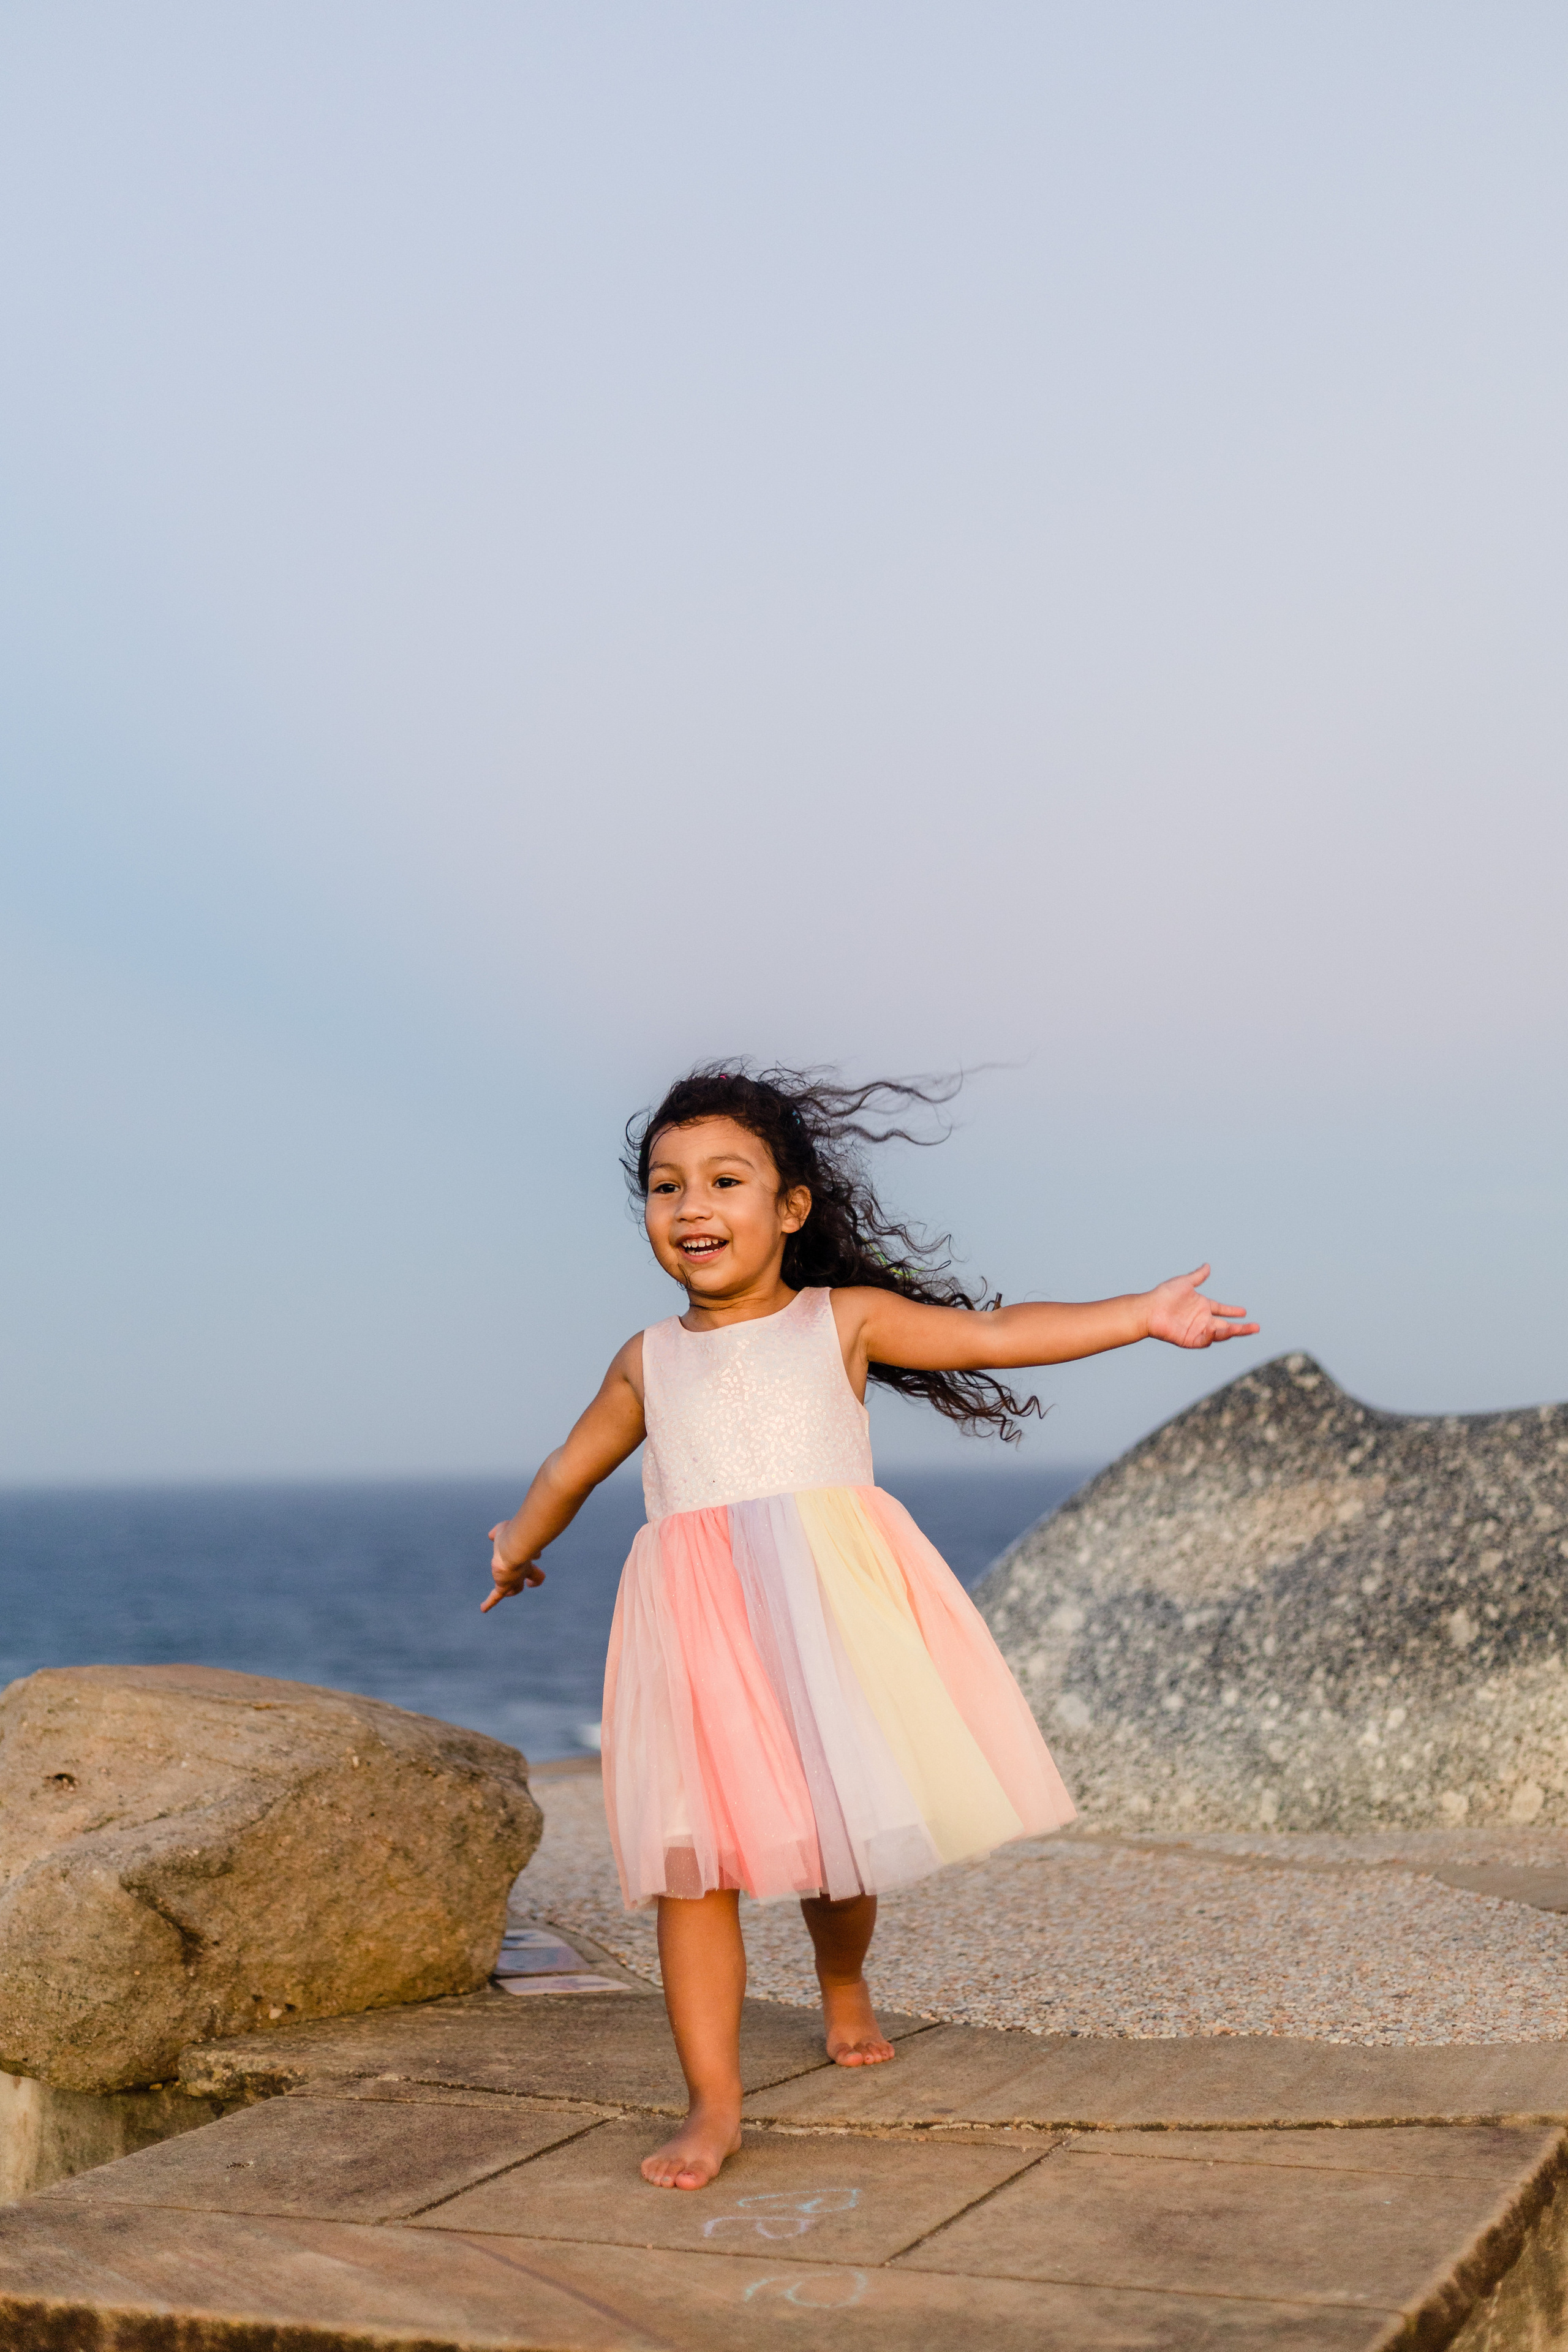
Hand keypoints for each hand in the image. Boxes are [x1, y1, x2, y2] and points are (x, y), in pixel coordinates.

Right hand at [480, 1524, 546, 1612]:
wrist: (514, 1547)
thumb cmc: (512, 1535)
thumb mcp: (503, 1530)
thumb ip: (498, 1532)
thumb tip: (492, 1535)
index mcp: (527, 1552)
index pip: (534, 1556)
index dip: (534, 1555)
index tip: (535, 1553)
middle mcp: (524, 1567)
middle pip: (534, 1576)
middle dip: (533, 1579)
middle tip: (530, 1583)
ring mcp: (515, 1578)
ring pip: (516, 1588)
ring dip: (513, 1591)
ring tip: (509, 1593)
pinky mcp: (504, 1586)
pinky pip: (496, 1597)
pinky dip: (489, 1603)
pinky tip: (483, 1609)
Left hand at [1144, 1265, 1258, 1349]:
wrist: (1149, 1308)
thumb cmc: (1163, 1295)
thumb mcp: (1184, 1282)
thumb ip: (1197, 1276)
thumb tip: (1207, 1266)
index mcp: (1202, 1306)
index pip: (1222, 1309)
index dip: (1233, 1311)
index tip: (1244, 1312)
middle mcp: (1201, 1319)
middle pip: (1226, 1325)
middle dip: (1241, 1328)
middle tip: (1256, 1328)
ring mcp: (1196, 1330)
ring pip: (1218, 1334)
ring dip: (1230, 1332)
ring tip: (1239, 1329)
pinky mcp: (1189, 1340)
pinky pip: (1204, 1341)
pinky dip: (1212, 1337)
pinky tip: (1217, 1330)